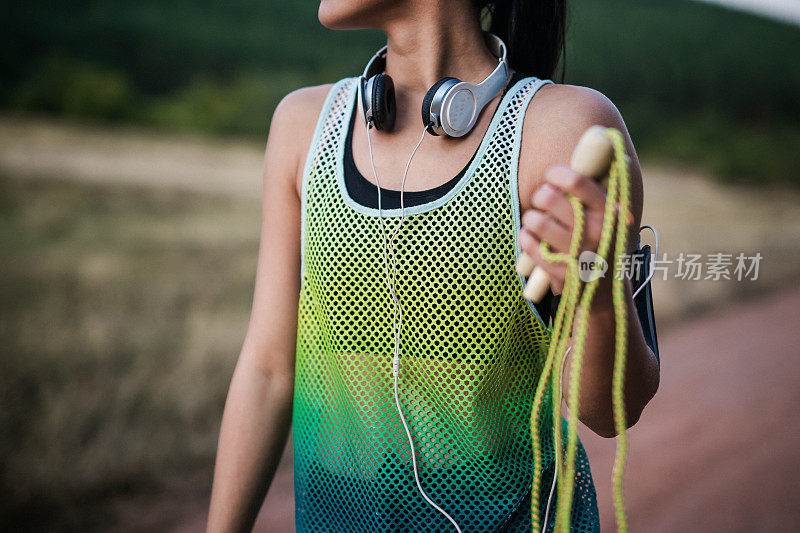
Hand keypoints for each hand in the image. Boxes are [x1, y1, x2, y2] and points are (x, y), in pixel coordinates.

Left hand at [518, 165, 609, 294]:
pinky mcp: (560, 272)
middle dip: (540, 195)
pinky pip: (529, 245)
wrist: (605, 290)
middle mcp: (596, 233)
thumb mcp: (609, 217)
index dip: (557, 174)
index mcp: (610, 213)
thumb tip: (604, 141)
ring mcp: (577, 254)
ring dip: (530, 217)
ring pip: (536, 221)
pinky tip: (530, 237)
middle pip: (550, 199)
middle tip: (541, 199)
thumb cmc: (601, 242)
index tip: (550, 176)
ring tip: (535, 220)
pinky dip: (525, 238)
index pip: (578, 182)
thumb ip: (598, 190)